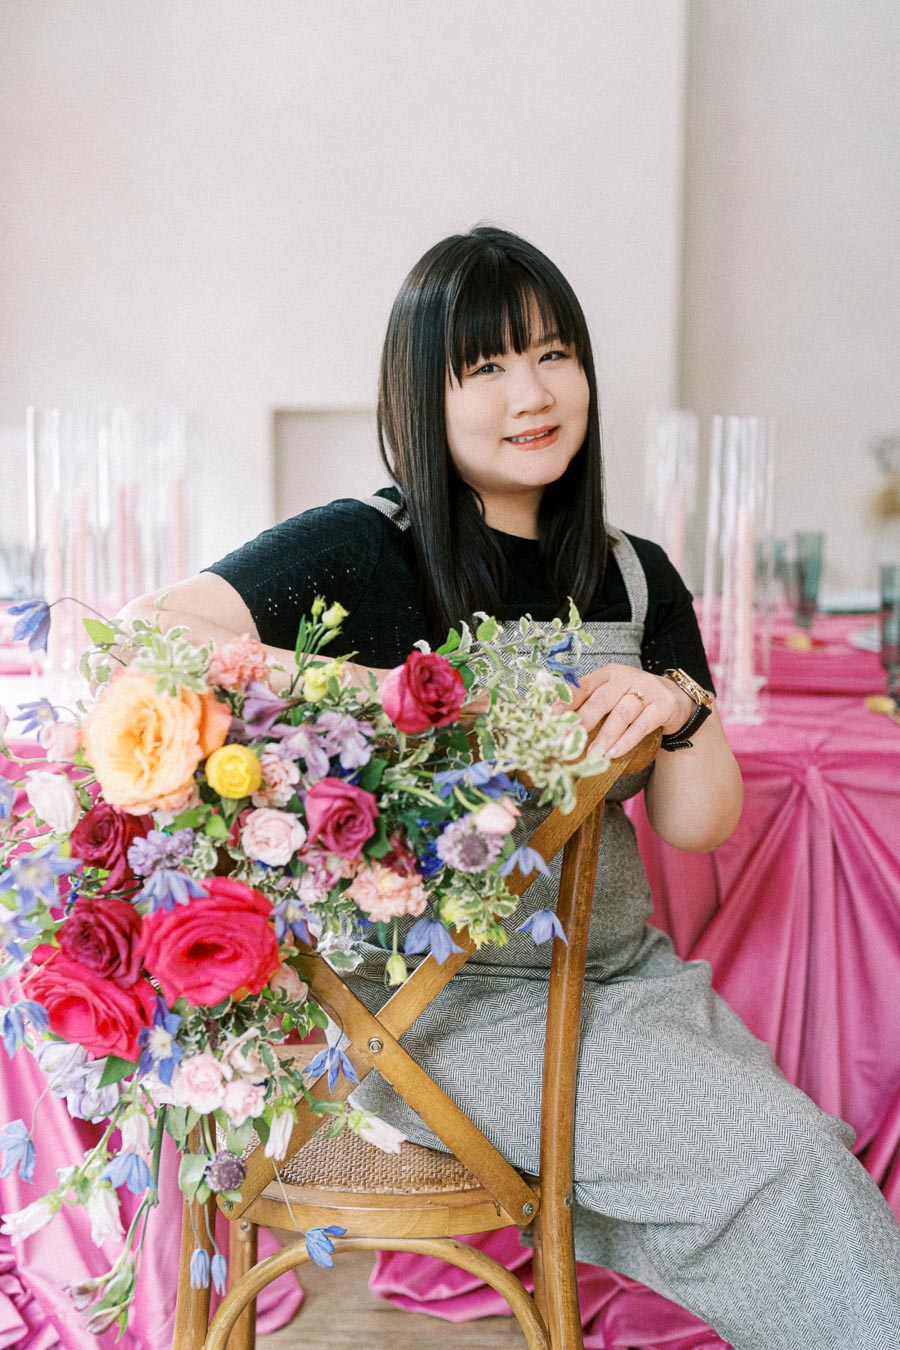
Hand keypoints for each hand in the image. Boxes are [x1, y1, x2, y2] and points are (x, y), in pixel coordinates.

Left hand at [553, 664, 694, 758]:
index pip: (582, 687)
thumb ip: (587, 706)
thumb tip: (555, 723)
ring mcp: (646, 689)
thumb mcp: (611, 698)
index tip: (551, 718)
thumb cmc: (633, 701)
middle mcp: (625, 677)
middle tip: (567, 741)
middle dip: (582, 722)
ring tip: (592, 755)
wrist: (674, 701)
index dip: (566, 703)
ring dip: (605, 736)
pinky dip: (627, 740)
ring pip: (621, 714)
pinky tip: (614, 753)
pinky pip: (642, 724)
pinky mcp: (663, 705)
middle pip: (600, 701)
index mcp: (606, 674)